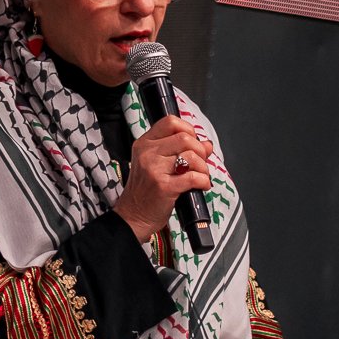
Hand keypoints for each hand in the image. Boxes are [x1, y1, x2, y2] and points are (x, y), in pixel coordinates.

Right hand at [113, 115, 211, 242]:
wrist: (132, 217)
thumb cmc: (145, 192)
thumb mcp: (157, 165)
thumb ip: (180, 151)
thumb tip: (206, 144)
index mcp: (144, 144)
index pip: (170, 122)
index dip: (188, 130)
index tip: (192, 144)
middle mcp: (147, 153)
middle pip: (185, 138)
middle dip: (200, 151)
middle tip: (199, 164)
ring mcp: (154, 169)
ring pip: (191, 156)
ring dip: (203, 168)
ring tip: (200, 177)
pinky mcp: (164, 187)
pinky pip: (193, 177)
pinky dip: (204, 181)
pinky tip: (201, 186)